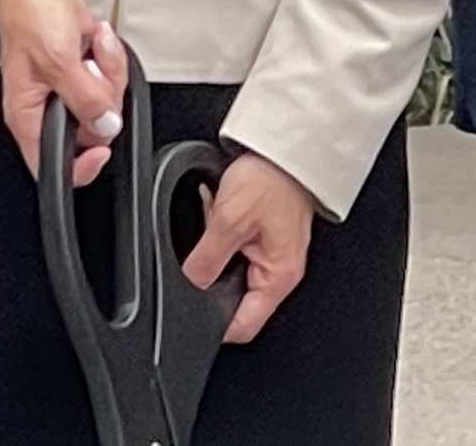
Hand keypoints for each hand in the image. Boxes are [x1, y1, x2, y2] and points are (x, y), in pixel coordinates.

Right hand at [0, 0, 128, 185]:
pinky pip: (110, 81)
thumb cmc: (28, 13)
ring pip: (107, 105)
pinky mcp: (81, 73)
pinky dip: (110, 60)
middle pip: (92, 131)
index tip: (101, 147)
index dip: (82, 166)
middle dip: (103, 97)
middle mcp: (47, 107)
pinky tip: (95, 41)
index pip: (53, 166)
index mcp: (27, 114)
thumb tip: (107, 125)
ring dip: (108, 72)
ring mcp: (66, 90)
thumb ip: (84, 98)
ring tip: (91, 47)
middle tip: (90, 69)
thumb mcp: (57, 59)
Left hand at [180, 151, 315, 342]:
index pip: (245, 324)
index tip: (191, 316)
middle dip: (209, 273)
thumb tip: (190, 284)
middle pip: (233, 294)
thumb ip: (207, 258)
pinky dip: (218, 228)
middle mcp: (277, 270)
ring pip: (228, 265)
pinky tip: (216, 207)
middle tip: (201, 247)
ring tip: (214, 217)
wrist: (285, 149)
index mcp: (277, 278)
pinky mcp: (261, 233)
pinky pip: (232, 243)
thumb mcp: (229, 220)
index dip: (215, 325)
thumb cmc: (270, 180)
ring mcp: (269, 251)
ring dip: (212, 245)